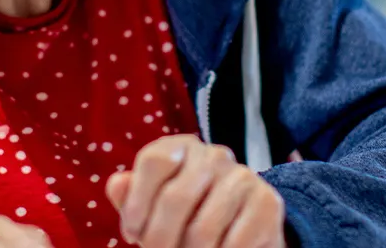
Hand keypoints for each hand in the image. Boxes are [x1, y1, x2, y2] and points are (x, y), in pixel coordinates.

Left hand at [104, 134, 285, 247]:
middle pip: (175, 198)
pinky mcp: (267, 203)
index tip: (132, 234)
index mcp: (181, 147)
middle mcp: (214, 155)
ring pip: (203, 229)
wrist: (241, 230)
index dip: (137, 204)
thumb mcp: (152, 207)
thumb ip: (131, 196)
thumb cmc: (186, 218)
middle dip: (158, 239)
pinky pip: (233, 244)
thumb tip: (118, 185)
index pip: (154, 161)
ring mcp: (244, 177)